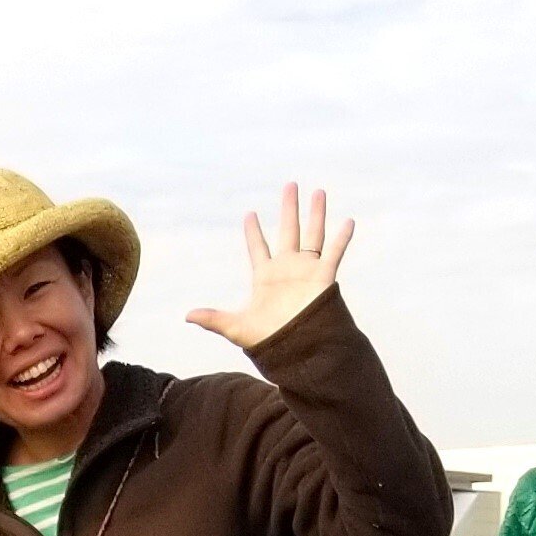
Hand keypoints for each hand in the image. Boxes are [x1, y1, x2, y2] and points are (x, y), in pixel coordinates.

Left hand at [187, 184, 354, 350]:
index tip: (250, 214)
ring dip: (316, 213)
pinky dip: (341, 238)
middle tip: (289, 185)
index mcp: (265, 276)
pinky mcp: (324, 277)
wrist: (296, 350)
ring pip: (313, 234)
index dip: (253, 232)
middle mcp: (287, 268)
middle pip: (288, 230)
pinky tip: (347, 221)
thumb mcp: (236, 327)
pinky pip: (334, 253)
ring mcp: (306, 271)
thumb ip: (214, 319)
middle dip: (289, 208)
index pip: (258, 248)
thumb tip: (187, 316)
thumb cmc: (267, 341)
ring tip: (318, 192)